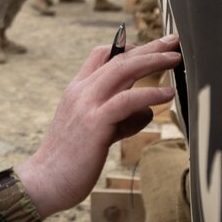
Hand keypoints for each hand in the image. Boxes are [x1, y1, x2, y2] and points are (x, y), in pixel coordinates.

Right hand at [14, 34, 180, 217]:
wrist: (45, 181)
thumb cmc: (71, 161)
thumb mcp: (96, 132)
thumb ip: (120, 119)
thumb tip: (146, 112)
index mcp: (77, 90)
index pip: (101, 55)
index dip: (128, 47)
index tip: (152, 47)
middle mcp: (80, 91)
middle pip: (118, 58)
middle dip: (148, 47)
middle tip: (173, 40)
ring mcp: (86, 105)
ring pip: (123, 70)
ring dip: (153, 61)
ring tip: (176, 58)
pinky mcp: (95, 123)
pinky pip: (127, 100)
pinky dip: (150, 93)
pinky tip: (167, 93)